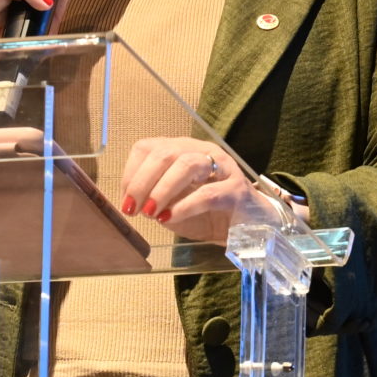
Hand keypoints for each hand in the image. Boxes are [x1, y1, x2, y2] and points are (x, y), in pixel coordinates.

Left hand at [118, 137, 264, 243]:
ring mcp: (222, 168)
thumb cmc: (208, 214)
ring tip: (150, 212)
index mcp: (183, 150)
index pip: (149, 147)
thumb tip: (131, 202)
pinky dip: (184, 206)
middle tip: (132, 208)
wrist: (251, 228)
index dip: (132, 172)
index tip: (126, 199)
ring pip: (187, 165)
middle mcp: (202, 152)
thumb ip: (154, 199)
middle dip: (142, 181)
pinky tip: (170, 218)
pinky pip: (208, 193)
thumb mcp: (174, 205)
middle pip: (166, 152)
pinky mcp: (237, 190)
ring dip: (162, 190)